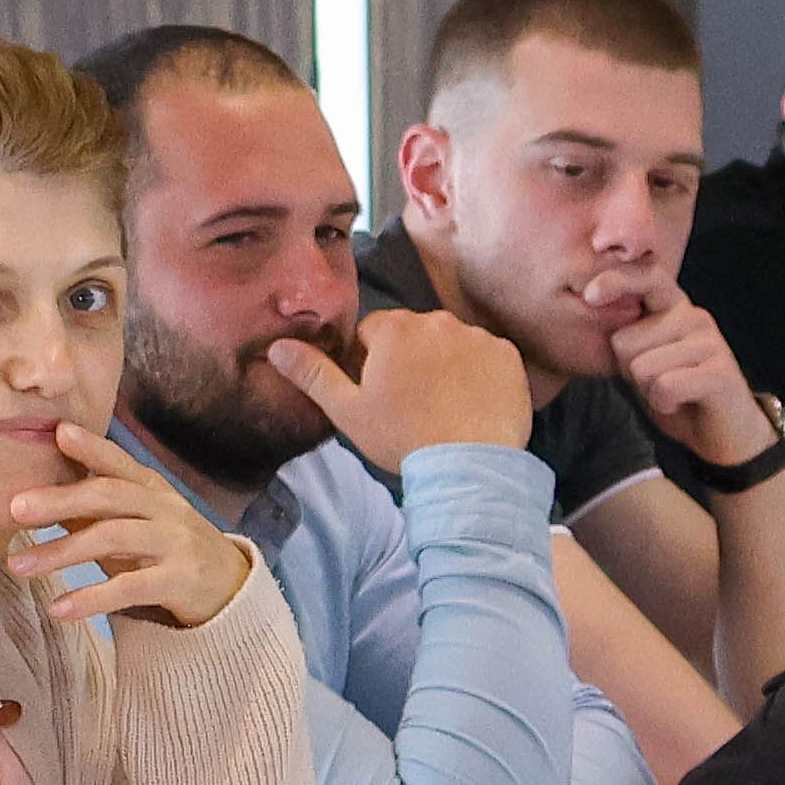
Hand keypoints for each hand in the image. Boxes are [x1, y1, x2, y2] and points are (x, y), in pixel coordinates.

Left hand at [2, 433, 251, 631]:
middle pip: (109, 496)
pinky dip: (91, 599)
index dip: (91, 447)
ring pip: (113, 539)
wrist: (230, 587)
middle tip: (14, 509)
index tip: (58, 432)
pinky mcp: (179, 581)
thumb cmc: (167, 548)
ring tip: (18, 567)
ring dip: (61, 553)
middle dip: (59, 500)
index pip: (118, 463)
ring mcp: (175, 543)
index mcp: (151, 489)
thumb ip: (94, 509)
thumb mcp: (135, 522)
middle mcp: (165, 509)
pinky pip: (130, 588)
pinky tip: (59, 608)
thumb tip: (37, 497)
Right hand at [284, 297, 536, 465]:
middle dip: (408, 360)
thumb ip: (312, 374)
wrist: (468, 464)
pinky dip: (476, 375)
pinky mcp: (507, 355)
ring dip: (442, 365)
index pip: (370, 332)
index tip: (375, 394)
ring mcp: (476, 336)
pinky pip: (484, 357)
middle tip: (408, 404)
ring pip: (449, 345)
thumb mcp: (346, 410)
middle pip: (412, 335)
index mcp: (394, 328)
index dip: (367, 363)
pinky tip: (469, 406)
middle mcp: (437, 320)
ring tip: (441, 408)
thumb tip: (277, 347)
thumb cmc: (402, 437)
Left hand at [606, 290, 774, 468]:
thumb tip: (591, 309)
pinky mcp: (720, 372)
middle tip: (657, 381)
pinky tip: (678, 403)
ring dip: (647, 391)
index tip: (590, 296)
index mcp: (674, 307)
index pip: (645, 275)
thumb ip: (624, 338)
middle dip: (629, 371)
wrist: (723, 433)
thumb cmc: (676, 394)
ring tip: (671, 393)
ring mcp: (710, 342)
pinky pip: (664, 385)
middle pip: (624, 342)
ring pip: (642, 367)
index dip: (615, 280)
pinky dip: (663, 403)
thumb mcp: (642, 361)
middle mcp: (694, 317)